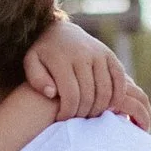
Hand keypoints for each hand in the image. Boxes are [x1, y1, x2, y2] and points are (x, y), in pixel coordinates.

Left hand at [24, 16, 150, 129]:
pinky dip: (117, 95)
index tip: (61, 119)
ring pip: (105, 90)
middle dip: (82, 113)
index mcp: (62, 59)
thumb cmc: (43, 54)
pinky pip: (119, 79)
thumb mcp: (31, 63)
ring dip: (99, 108)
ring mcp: (99, 54)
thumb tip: (52, 93)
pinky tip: (109, 106)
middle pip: (89, 95)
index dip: (68, 113)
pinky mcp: (110, 54)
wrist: (60, 30)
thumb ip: (36, 79)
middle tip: (75, 120)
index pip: (71, 95)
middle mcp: (83, 55)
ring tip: (88, 114)